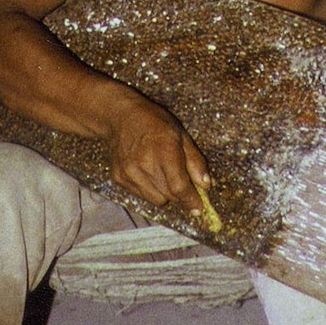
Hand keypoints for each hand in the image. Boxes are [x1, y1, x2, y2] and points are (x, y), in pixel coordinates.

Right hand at [104, 89, 208, 219]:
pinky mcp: (119, 178)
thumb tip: (206, 185)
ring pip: (155, 199)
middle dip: (180, 195)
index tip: (198, 207)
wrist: (121, 117)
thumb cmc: (155, 123)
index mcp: (164, 150)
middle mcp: (145, 163)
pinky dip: (149, 189)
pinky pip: (141, 195)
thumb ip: (195, 162)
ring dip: (164, 193)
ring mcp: (129, 172)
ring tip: (162, 173)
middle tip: (183, 185)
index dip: (191, 200)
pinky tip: (148, 172)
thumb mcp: (181, 135)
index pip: (179, 187)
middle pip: (169, 196)